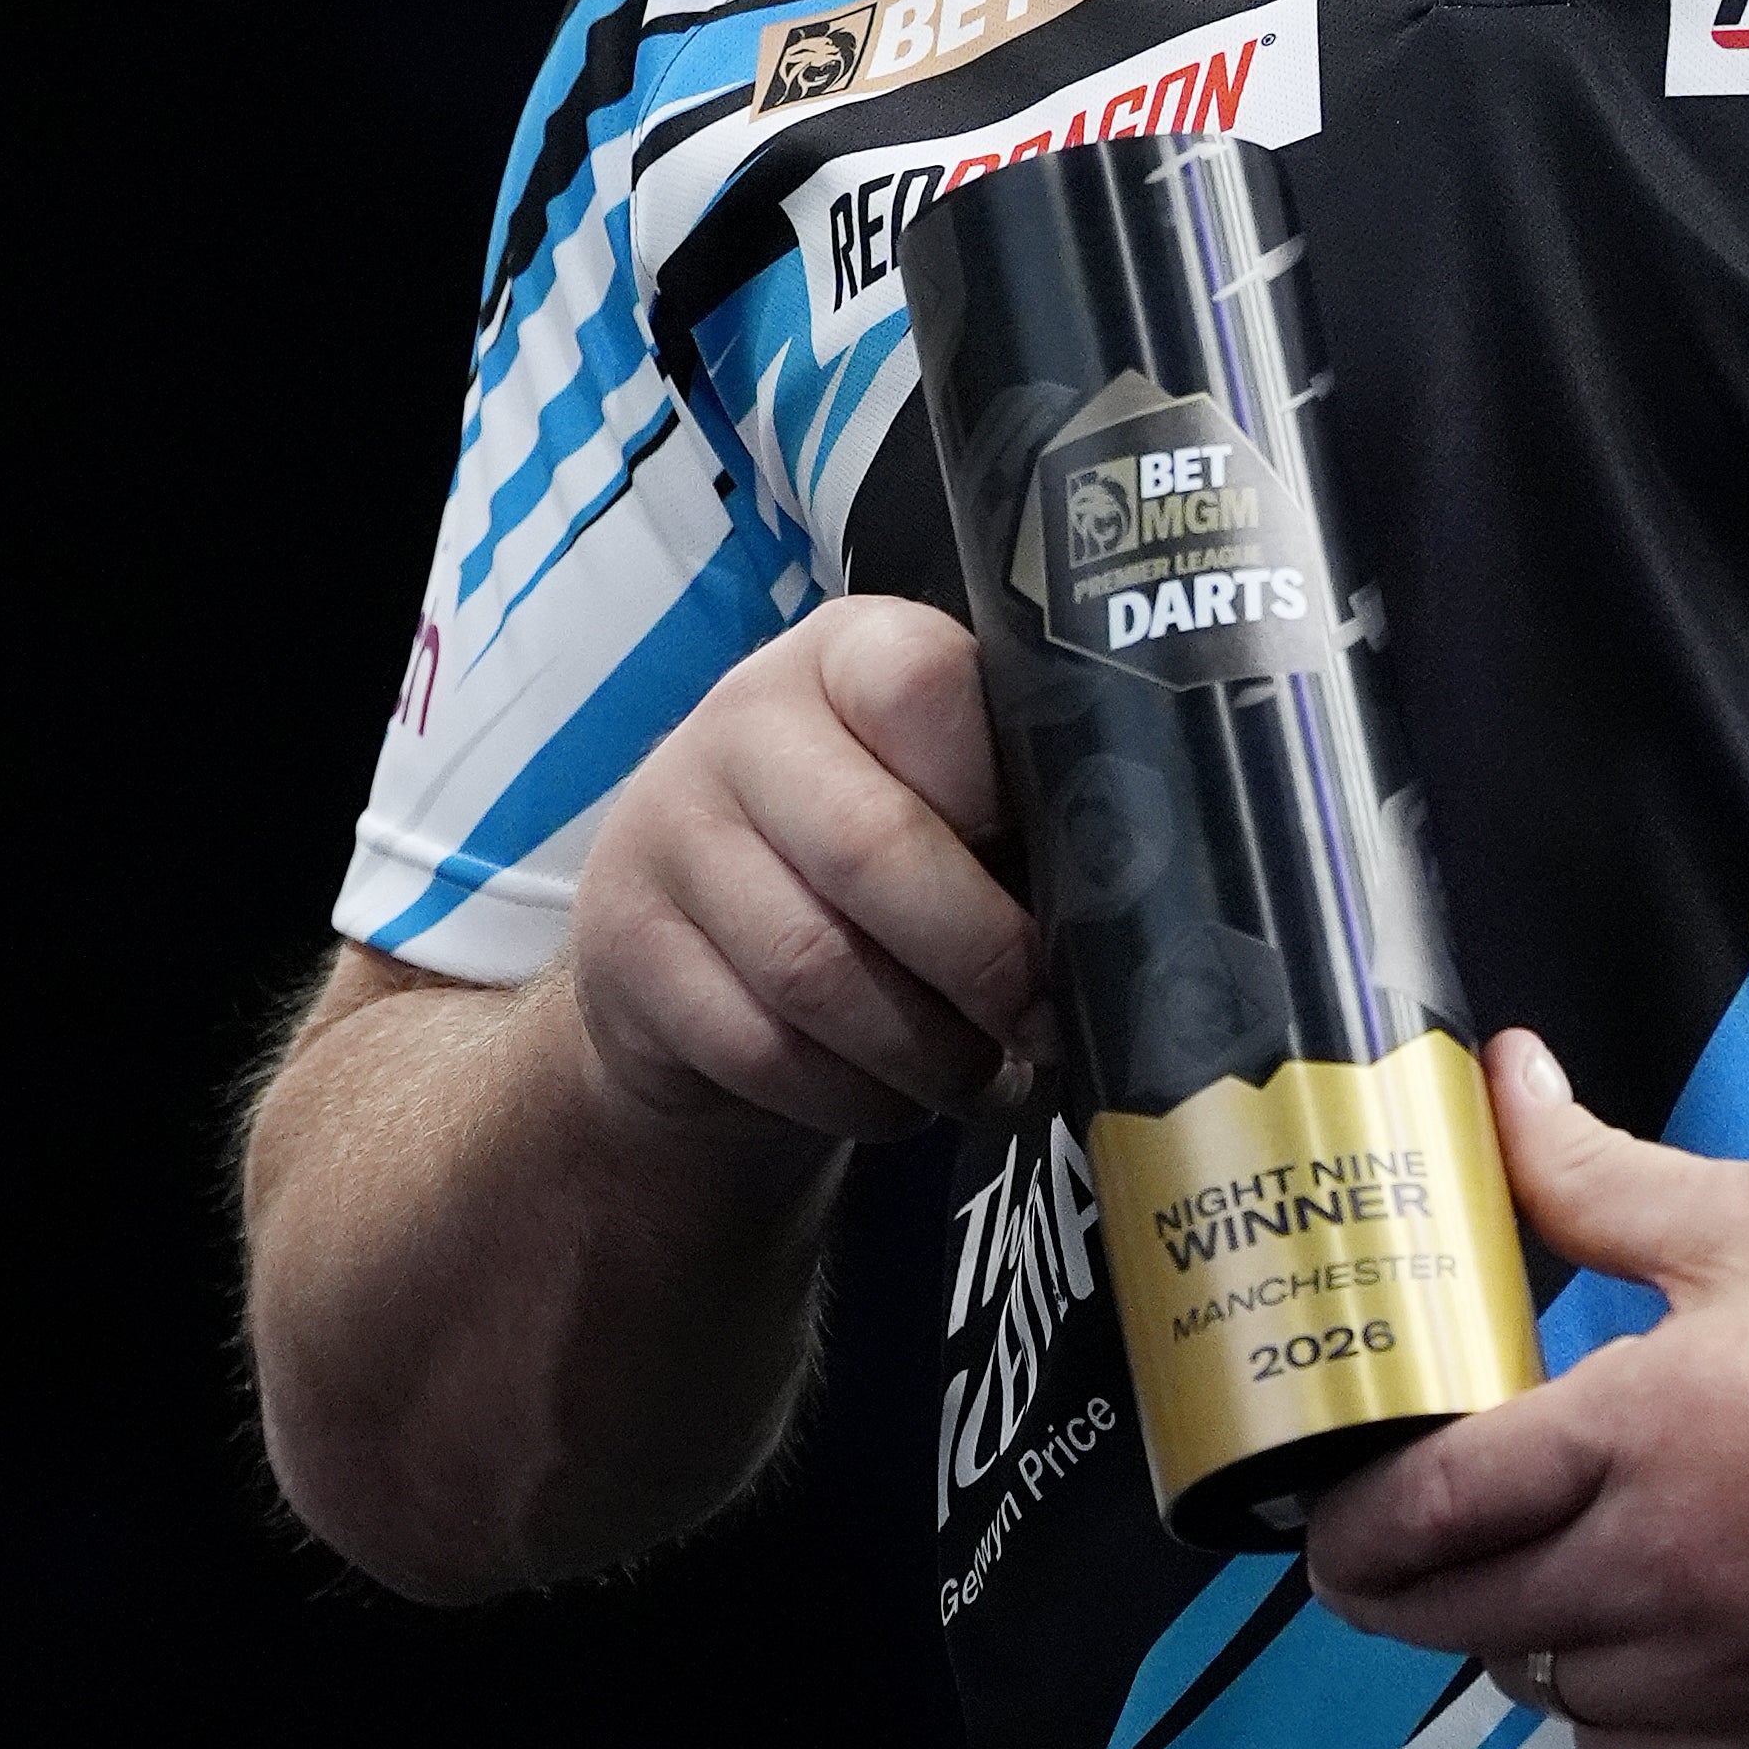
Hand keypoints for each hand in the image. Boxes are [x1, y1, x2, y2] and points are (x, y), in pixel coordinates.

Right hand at [565, 598, 1043, 1150]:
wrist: (687, 948)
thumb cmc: (866, 864)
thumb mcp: (941, 802)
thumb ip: (1016, 814)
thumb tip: (1125, 907)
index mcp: (848, 651)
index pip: (927, 685)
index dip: (1004, 797)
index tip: (1067, 882)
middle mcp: (742, 718)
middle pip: (873, 848)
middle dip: (984, 962)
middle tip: (1042, 1024)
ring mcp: (667, 830)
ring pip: (815, 969)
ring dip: (925, 1051)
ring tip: (981, 1077)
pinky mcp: (622, 947)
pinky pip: (760, 1049)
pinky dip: (851, 1097)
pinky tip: (894, 1097)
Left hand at [1307, 1036, 1748, 1748]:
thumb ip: (1593, 1176)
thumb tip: (1501, 1077)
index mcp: (1634, 1435)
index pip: (1421, 1515)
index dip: (1344, 1524)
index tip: (1320, 1510)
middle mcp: (1660, 1579)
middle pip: (1453, 1620)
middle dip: (1401, 1583)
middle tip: (1396, 1538)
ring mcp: (1728, 1682)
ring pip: (1540, 1690)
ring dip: (1517, 1635)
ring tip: (1546, 1560)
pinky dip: (1610, 1705)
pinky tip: (1650, 1629)